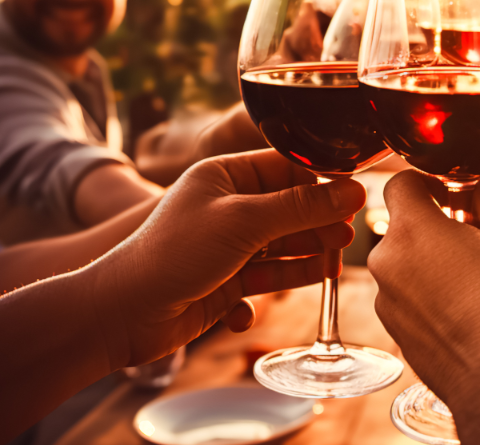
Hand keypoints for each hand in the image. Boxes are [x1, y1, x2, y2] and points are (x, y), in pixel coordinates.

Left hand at [86, 149, 364, 368]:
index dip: (321, 179)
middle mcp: (227, 206)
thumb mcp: (244, 221)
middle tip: (349, 231)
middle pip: (289, 206)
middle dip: (320, 219)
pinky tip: (316, 279)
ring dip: (311, 249)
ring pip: (283, 242)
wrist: (126, 312)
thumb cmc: (174, 254)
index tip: (354, 193)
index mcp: (224, 176)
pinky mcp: (228, 280)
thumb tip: (352, 191)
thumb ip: (301, 207)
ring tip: (338, 257)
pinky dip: (292, 276)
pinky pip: (271, 273)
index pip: (286, 167)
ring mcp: (228, 244)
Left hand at [368, 171, 479, 444]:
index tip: (460, 193)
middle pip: (407, 225)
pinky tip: (472, 308)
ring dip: (437, 260)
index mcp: (410, 230)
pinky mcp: (397, 333)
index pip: (401, 182)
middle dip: (440, 224)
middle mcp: (386, 264)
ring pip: (409, 262)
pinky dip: (433, 292)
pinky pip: (411, 296)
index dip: (432, 180)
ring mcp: (388, 302)